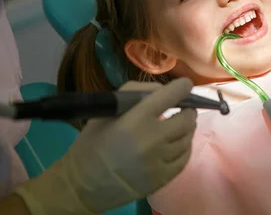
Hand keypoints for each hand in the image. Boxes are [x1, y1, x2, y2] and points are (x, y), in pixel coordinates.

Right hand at [15, 78, 197, 214]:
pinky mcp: (163, 178)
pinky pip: (184, 158)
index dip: (182, 87)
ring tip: (177, 127)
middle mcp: (152, 139)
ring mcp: (160, 161)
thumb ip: (135, 94)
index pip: (171, 96)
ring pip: (187, 138)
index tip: (184, 85)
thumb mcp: (107, 111)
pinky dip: (184, 147)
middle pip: (186, 118)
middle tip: (182, 109)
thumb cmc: (92, 144)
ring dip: (186, 128)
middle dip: (187, 110)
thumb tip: (162, 90)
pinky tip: (176, 144)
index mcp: (135, 120)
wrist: (83, 185)